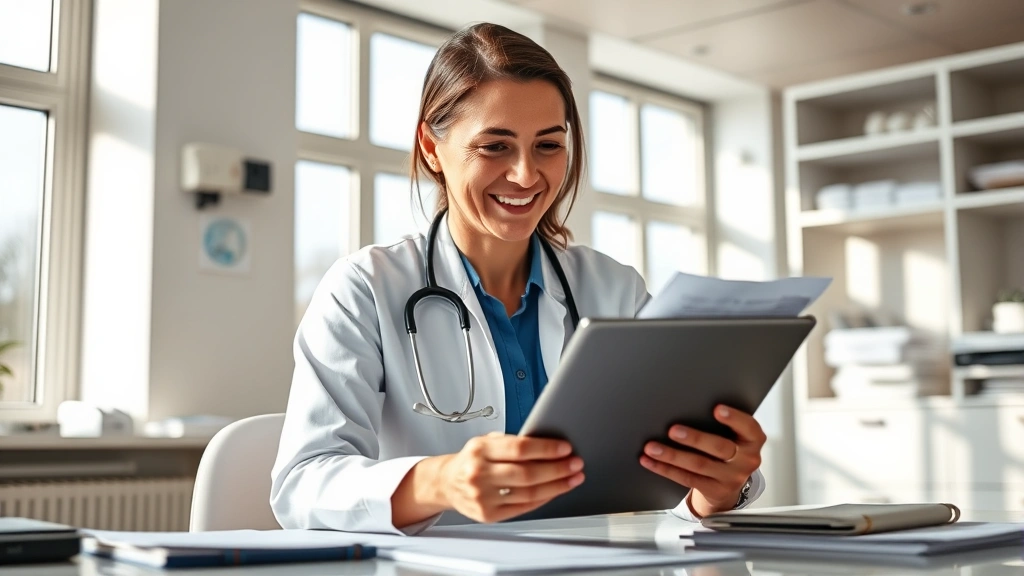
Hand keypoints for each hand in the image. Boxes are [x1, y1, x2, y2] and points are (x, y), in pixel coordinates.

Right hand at [438, 432, 584, 522]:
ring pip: (528, 493)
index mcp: (480, 449)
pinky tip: (554, 491)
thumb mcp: (486, 442)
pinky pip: (523, 507)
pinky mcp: (488, 514)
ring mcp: (482, 496)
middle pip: (527, 473)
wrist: (446, 483)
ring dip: (556, 486)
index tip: (565, 448)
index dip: (546, 448)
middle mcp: (479, 473)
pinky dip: (543, 499)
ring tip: (572, 478)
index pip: (519, 448)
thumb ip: (512, 443)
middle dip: (557, 469)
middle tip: (576, 464)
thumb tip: (548, 444)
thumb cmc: (471, 460)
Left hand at [639, 404, 764, 516]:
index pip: (748, 427)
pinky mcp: (715, 490)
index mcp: (752, 440)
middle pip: (720, 448)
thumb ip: (721, 424)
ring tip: (652, 447)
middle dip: (694, 438)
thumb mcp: (733, 435)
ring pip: (699, 465)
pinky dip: (665, 469)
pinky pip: (687, 479)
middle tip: (673, 430)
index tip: (717, 409)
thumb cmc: (728, 449)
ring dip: (672, 455)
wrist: (729, 484)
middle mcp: (746, 460)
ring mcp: (731, 478)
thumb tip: (688, 405)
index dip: (734, 418)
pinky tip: (650, 461)